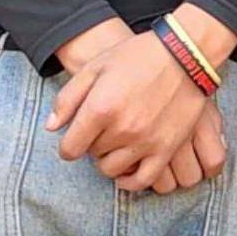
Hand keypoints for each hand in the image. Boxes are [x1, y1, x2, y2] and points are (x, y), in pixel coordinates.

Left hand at [48, 4, 235, 189]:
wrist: (185, 53)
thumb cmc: (138, 56)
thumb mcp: (96, 67)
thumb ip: (68, 98)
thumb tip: (51, 127)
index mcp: (100, 108)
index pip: (70, 149)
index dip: (70, 144)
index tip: (77, 137)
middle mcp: (121, 129)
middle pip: (93, 156)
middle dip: (93, 144)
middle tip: (104, 128)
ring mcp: (145, 141)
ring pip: (113, 170)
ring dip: (110, 159)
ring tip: (117, 143)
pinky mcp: (166, 148)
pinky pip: (143, 180)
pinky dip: (131, 181)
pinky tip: (128, 169)